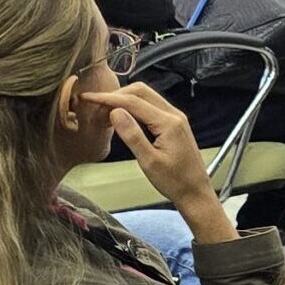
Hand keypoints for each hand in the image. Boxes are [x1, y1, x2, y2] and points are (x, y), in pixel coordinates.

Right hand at [82, 80, 223, 219]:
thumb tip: (115, 112)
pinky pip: (151, 107)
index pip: (133, 101)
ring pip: (146, 97)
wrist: (196, 192)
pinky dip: (134, 107)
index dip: (108, 98)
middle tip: (95, 104)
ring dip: (124, 99)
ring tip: (104, 111)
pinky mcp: (174, 124)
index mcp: (169, 123)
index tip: (88, 98)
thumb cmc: (175, 182)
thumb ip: (132, 135)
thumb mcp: (149, 162)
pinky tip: (121, 116)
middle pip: (141, 92)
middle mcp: (175, 115)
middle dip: (116, 94)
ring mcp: (176, 118)